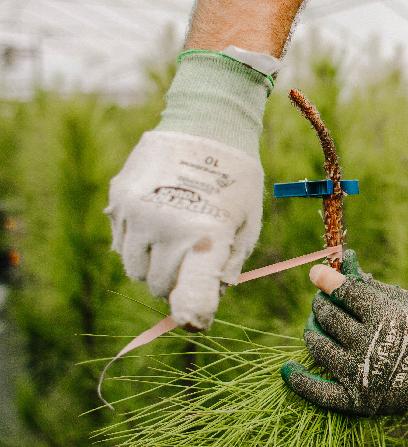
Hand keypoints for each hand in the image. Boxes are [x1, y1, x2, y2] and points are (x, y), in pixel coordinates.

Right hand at [105, 131, 262, 329]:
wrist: (207, 125)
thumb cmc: (236, 180)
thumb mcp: (246, 223)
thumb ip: (229, 264)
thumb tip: (210, 296)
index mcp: (206, 238)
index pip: (192, 295)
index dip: (194, 314)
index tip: (197, 321)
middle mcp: (169, 229)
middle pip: (159, 286)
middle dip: (175, 283)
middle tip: (192, 263)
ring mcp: (139, 214)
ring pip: (135, 269)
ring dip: (153, 266)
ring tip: (176, 241)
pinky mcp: (120, 200)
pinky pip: (120, 243)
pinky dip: (137, 244)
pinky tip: (159, 222)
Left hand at [281, 253, 407, 428]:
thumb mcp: (407, 302)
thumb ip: (372, 285)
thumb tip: (344, 261)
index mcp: (384, 316)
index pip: (342, 291)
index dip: (326, 278)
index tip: (316, 273)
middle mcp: (369, 344)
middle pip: (327, 315)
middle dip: (322, 303)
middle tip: (325, 301)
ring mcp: (360, 374)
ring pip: (318, 345)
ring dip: (313, 330)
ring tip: (318, 324)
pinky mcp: (356, 400)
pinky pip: (317, 392)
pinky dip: (299, 380)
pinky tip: (288, 368)